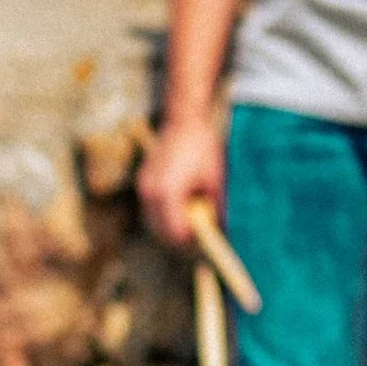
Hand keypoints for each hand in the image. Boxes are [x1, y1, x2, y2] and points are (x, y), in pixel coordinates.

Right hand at [136, 115, 225, 249]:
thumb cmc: (203, 147)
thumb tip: (222, 231)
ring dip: (170, 229)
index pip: (175, 232)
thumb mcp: (216, 179)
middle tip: (198, 241)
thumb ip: (217, 208)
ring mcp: (144, 186)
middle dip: (179, 239)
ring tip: (190, 226)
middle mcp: (150, 191)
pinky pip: (150, 210)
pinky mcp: (144, 181)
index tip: (205, 245)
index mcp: (168, 192)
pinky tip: (180, 212)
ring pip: (153, 223)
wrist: (185, 120)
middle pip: (161, 232)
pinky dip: (164, 217)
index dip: (191, 243)